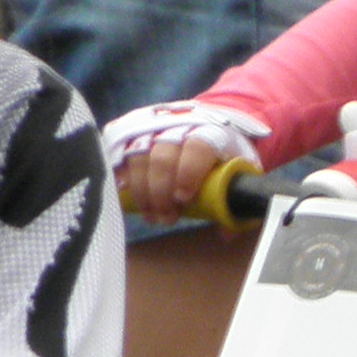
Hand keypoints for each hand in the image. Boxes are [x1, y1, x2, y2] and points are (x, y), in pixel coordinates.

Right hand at [106, 100, 268, 227]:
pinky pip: (118, 153)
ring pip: (138, 158)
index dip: (188, 173)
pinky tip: (125, 195)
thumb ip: (234, 196)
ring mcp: (150, 128)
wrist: (202, 121)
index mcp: (208, 131)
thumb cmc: (221, 151)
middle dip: (161, 193)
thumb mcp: (238, 168)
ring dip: (142, 192)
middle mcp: (176, 126)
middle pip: (162, 158)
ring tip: (150, 215)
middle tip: (166, 219)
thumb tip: (227, 235)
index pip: (196, 149)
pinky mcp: (130, 131)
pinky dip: (121, 176)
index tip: (183, 199)